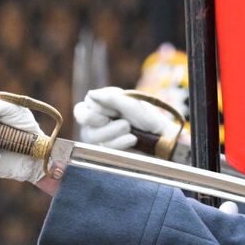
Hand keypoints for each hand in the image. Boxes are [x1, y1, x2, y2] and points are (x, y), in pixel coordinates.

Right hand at [73, 87, 188, 162]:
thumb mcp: (132, 105)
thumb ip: (112, 98)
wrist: (162, 139)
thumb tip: (91, 93)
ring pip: (93, 135)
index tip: (116, 110)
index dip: (98, 108)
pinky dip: (121, 142)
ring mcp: (101, 136)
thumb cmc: (148, 119)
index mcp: (103, 105)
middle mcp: (98, 120)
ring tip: (130, 129)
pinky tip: (132, 140)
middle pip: (82, 118)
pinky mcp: (107, 151)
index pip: (85, 104)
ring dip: (115, 130)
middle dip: (99, 119)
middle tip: (118, 119)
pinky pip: (105, 147)